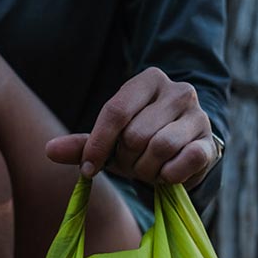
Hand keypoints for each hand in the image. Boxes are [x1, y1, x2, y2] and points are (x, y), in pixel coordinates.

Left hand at [46, 67, 218, 188]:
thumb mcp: (110, 142)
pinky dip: (169, 176)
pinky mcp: (209, 141)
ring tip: (150, 167)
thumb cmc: (141, 144)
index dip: (98, 145)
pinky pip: (183, 162)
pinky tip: (168, 174)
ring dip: (147, 170)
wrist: (184, 154)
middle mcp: (177, 90)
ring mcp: (197, 114)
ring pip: (158, 148)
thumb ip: (82, 145)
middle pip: (135, 135)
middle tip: (134, 161)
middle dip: (128, 159)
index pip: (115, 112)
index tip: (89, 169)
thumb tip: (48, 150)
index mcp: (148, 80)